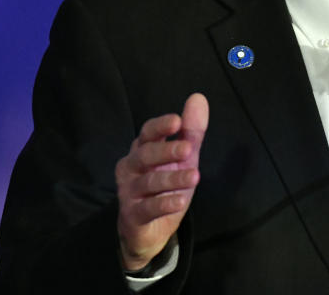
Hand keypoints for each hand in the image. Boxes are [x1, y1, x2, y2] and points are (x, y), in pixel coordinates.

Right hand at [115, 93, 208, 270]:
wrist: (149, 230)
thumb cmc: (165, 186)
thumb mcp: (183, 159)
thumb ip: (191, 131)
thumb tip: (198, 97)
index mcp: (142, 149)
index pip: (147, 132)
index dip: (160, 126)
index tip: (177, 120)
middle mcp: (131, 167)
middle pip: (145, 154)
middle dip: (166, 151)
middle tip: (188, 149)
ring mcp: (129, 191)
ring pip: (149, 182)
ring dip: (172, 178)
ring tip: (195, 176)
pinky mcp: (133, 215)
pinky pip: (148, 208)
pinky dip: (165, 203)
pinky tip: (181, 200)